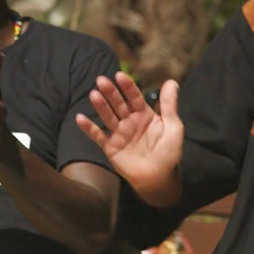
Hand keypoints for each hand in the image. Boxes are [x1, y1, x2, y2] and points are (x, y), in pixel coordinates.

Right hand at [77, 73, 182, 207]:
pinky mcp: (111, 147)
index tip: (120, 75)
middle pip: (118, 104)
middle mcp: (130, 122)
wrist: (160, 178)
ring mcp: (119, 134)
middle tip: (101, 80)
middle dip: (111, 92)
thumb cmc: (169, 153)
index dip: (127, 86)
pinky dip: (89, 128)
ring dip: (100, 106)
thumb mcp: (173, 127)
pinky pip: (98, 136)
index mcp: (145, 115)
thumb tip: (171, 81)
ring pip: (108, 116)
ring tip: (93, 94)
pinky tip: (80, 118)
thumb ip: (169, 105)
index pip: (134, 97)